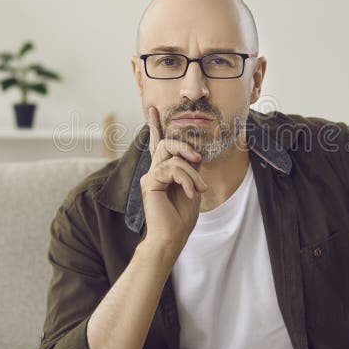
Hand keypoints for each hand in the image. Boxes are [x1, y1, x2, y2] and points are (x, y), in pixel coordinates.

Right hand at [139, 106, 207, 251]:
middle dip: (186, 146)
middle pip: (167, 143)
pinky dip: (187, 180)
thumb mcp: (192, 187)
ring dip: (191, 172)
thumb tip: (194, 154)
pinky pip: (172, 168)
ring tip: (198, 189)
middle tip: (198, 159)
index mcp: (163, 172)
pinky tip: (191, 194)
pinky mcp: (150, 182)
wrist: (171, 238)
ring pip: (172, 155)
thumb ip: (190, 169)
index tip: (153, 110)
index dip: (156, 126)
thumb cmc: (181, 218)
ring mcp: (150, 176)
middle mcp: (154, 171)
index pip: (159, 144)